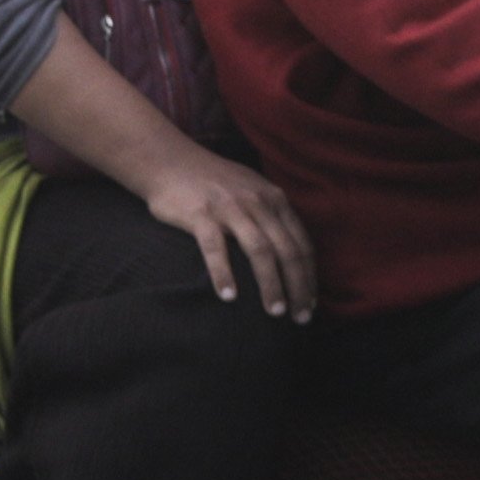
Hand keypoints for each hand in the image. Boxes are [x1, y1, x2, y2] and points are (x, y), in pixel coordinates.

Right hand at [138, 148, 320, 318]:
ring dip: (270, 285)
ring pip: (260, 251)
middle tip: (300, 318)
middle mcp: (257, 202)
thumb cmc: (212, 183)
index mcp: (274, 199)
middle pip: (287, 250)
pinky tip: (229, 296)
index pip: (301, 243)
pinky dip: (224, 273)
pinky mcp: (200, 213)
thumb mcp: (252, 190)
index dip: (309, 276)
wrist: (169, 160)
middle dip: (298, 287)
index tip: (310, 304)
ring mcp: (229, 207)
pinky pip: (215, 247)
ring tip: (275, 312)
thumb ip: (271, 216)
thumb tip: (290, 254)